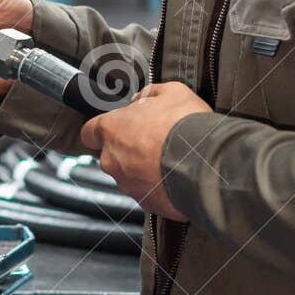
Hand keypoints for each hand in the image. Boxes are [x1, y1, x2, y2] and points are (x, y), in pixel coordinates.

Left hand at [79, 82, 213, 221]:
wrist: (205, 163)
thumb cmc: (185, 126)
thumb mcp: (172, 92)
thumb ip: (150, 94)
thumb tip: (145, 97)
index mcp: (112, 129)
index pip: (89, 132)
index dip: (102, 130)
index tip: (114, 128)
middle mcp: (112, 160)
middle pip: (111, 155)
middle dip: (129, 149)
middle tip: (154, 140)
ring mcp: (127, 184)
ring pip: (129, 176)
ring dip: (144, 168)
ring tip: (170, 159)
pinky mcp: (145, 203)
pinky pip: (147, 193)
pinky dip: (158, 186)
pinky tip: (175, 175)